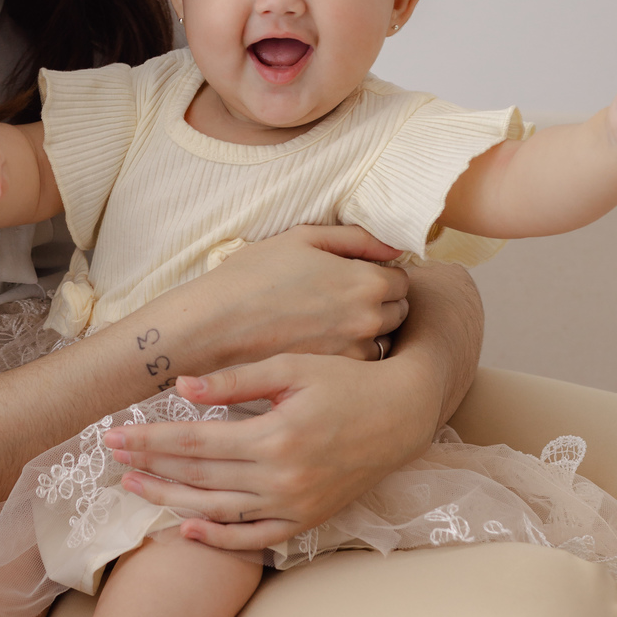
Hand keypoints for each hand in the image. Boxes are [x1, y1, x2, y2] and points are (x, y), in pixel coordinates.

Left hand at [103, 349, 437, 550]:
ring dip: (170, 502)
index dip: (149, 440)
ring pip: (217, 512)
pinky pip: (254, 539)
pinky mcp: (306, 520)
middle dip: (149, 468)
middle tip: (111, 459)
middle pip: (198, 478)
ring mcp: (294, 506)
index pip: (194, 443)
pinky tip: (186, 530)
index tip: (114, 435)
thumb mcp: (293, 368)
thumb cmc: (347, 382)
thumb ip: (236, 381)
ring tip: (135, 490)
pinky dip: (218, 539)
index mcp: (275, 437)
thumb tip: (182, 386)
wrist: (402, 416)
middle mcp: (281, 478)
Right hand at [186, 225, 409, 364]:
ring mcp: (354, 353)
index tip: (354, 276)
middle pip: (398, 312)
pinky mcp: (336, 378)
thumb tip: (396, 244)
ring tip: (329, 324)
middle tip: (341, 300)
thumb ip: (356, 238)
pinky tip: (320, 345)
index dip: (379, 274)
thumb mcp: (303, 239)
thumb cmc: (253, 277)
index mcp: (366, 281)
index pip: (402, 280)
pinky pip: (360, 365)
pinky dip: (349, 356)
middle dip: (379, 303)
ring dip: (367, 332)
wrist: (214, 327)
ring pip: (382, 341)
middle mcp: (369, 321)